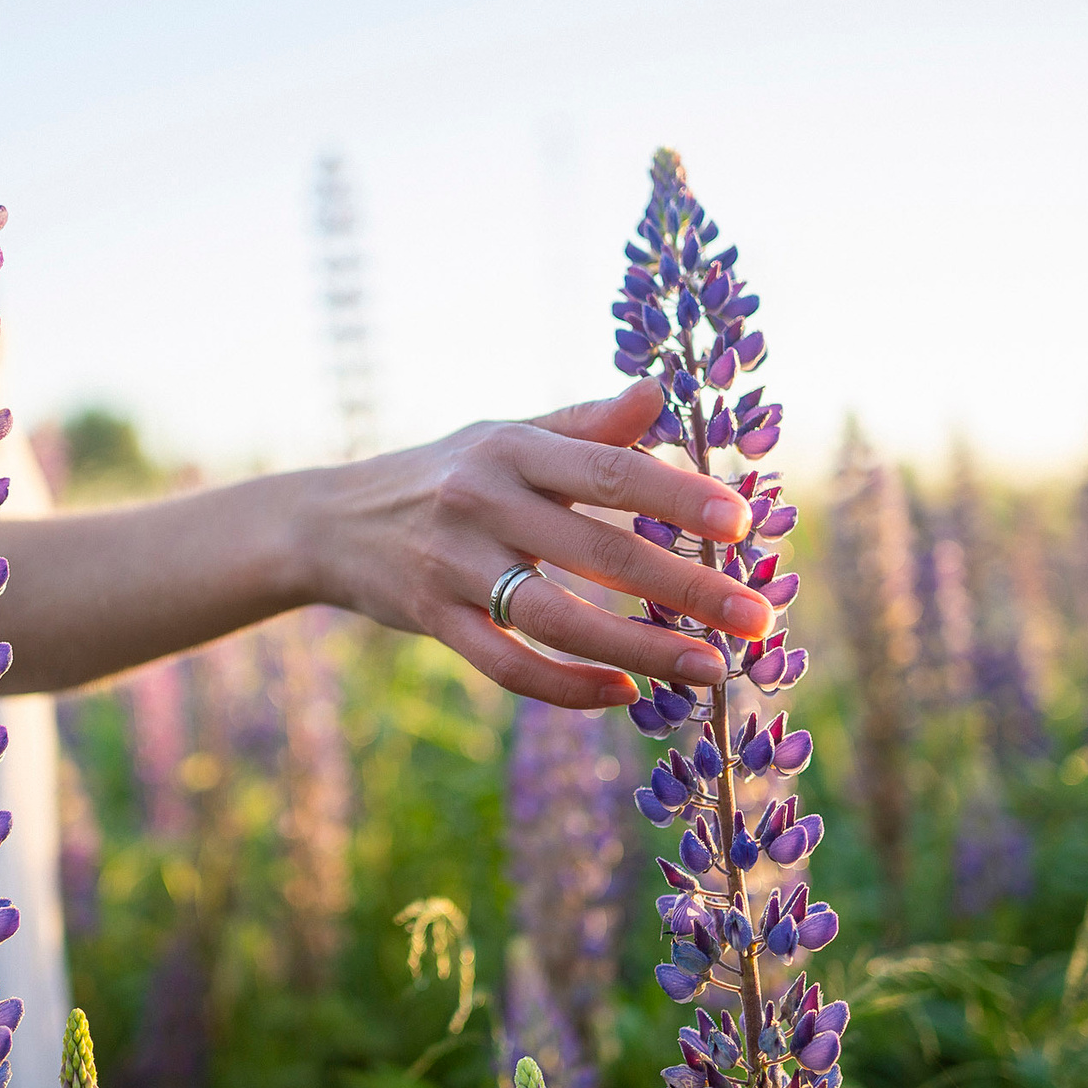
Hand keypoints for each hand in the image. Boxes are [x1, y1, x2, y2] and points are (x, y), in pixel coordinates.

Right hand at [304, 379, 773, 708]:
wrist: (330, 522)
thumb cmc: (444, 473)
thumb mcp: (507, 434)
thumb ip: (586, 424)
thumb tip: (662, 393)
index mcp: (513, 448)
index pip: (610, 471)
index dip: (679, 496)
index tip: (744, 525)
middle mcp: (483, 502)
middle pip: (599, 551)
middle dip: (688, 588)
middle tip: (757, 619)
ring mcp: (454, 566)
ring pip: (559, 619)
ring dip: (642, 649)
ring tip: (710, 670)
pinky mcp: (433, 621)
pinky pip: (509, 666)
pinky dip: (570, 688)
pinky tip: (625, 694)